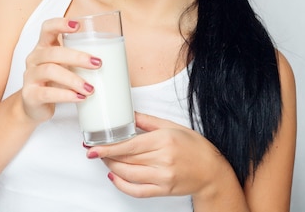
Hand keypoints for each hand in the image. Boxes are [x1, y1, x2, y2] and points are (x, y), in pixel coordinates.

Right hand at [21, 18, 99, 122]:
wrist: (34, 106)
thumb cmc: (54, 82)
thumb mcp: (65, 66)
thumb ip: (80, 60)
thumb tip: (115, 59)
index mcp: (44, 46)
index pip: (47, 28)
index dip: (60, 24)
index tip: (78, 26)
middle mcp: (34, 59)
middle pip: (53, 52)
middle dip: (77, 57)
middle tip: (98, 64)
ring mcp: (30, 77)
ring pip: (49, 71)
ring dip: (73, 79)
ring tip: (90, 88)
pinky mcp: (30, 95)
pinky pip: (47, 93)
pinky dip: (65, 95)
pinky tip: (79, 98)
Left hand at [86, 112, 226, 197]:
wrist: (212, 171)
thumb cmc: (195, 147)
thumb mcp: (172, 126)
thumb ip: (148, 121)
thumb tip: (128, 114)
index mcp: (164, 140)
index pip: (129, 145)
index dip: (108, 148)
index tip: (93, 147)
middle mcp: (163, 160)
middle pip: (126, 160)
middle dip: (107, 156)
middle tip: (95, 150)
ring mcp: (163, 177)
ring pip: (128, 175)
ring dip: (112, 168)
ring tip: (105, 160)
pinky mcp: (163, 190)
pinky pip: (137, 191)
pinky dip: (122, 185)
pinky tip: (115, 177)